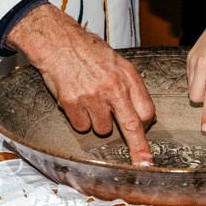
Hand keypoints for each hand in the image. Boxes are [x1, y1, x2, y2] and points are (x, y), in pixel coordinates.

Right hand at [6, 4, 155, 165]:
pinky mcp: (73, 103)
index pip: (146, 110)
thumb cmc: (88, 51)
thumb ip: (130, 87)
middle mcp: (113, 88)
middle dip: (138, 148)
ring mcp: (92, 97)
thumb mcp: (118, 63)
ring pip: (102, 129)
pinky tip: (77, 101)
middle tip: (143, 162)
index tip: (146, 135)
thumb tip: (141, 114)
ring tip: (90, 102)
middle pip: (131, 126)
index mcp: (127, 77)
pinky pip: (81, 126)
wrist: (58, 42)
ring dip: (97, 122)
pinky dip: (79, 119)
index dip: (145, 124)